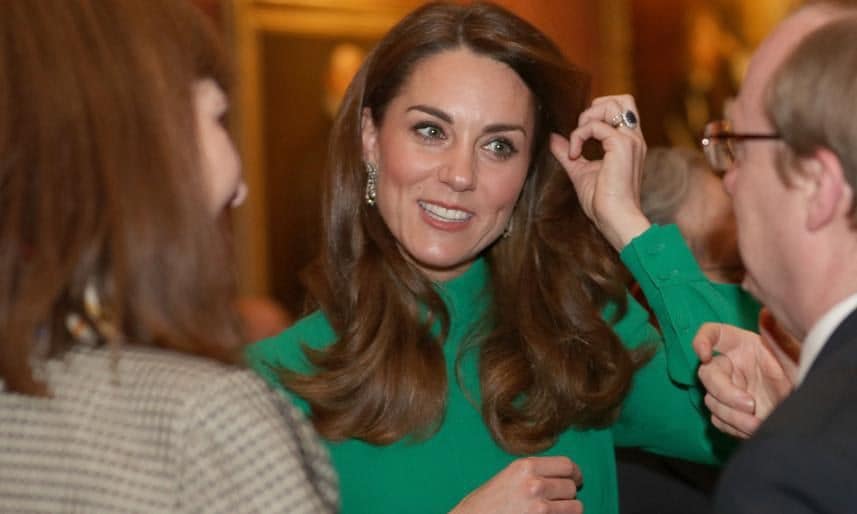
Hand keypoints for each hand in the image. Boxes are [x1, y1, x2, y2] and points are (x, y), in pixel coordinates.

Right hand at [450, 456, 583, 513]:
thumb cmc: (484, 505)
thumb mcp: (508, 478)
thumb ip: (534, 474)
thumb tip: (564, 477)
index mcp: (525, 467)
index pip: (567, 465)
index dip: (574, 474)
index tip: (574, 481)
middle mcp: (535, 485)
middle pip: (572, 487)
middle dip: (568, 495)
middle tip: (558, 501)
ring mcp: (540, 509)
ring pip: (575, 507)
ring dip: (568, 511)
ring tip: (553, 513)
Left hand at [549, 94, 649, 250]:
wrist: (615, 219)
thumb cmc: (603, 203)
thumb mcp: (580, 172)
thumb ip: (568, 153)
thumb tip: (554, 138)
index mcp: (628, 143)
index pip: (620, 109)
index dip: (597, 113)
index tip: (581, 137)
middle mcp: (633, 138)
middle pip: (622, 99)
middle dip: (595, 107)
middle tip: (581, 131)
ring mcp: (630, 140)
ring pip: (612, 104)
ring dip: (587, 118)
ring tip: (578, 142)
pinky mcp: (622, 145)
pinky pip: (596, 126)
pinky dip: (579, 136)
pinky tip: (575, 154)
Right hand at [693, 311, 796, 437]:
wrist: (812, 411)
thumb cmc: (804, 377)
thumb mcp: (794, 355)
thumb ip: (777, 335)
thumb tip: (766, 313)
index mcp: (742, 346)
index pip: (712, 334)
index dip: (702, 340)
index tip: (704, 354)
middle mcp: (732, 367)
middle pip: (707, 374)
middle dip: (724, 391)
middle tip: (750, 404)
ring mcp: (729, 391)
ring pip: (711, 400)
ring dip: (731, 414)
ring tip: (756, 423)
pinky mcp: (731, 413)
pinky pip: (719, 419)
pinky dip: (733, 425)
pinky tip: (753, 428)